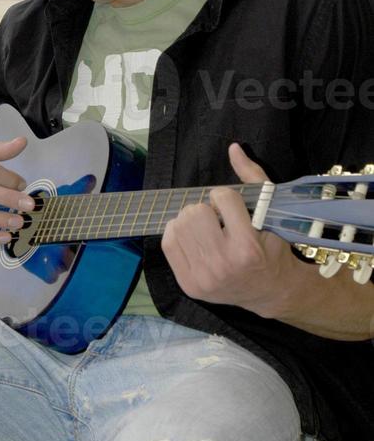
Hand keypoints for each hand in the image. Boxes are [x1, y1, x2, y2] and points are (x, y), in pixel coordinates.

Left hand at [161, 143, 294, 313]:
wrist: (269, 292)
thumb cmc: (271, 248)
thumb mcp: (270, 214)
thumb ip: (253, 178)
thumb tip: (233, 148)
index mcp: (247, 247)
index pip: (222, 198)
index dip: (225, 197)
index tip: (232, 208)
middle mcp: (223, 264)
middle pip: (194, 211)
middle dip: (205, 208)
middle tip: (216, 219)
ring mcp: (203, 277)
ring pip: (179, 224)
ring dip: (191, 220)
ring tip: (206, 230)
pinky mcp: (188, 284)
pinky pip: (168, 243)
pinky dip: (178, 233)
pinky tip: (194, 239)